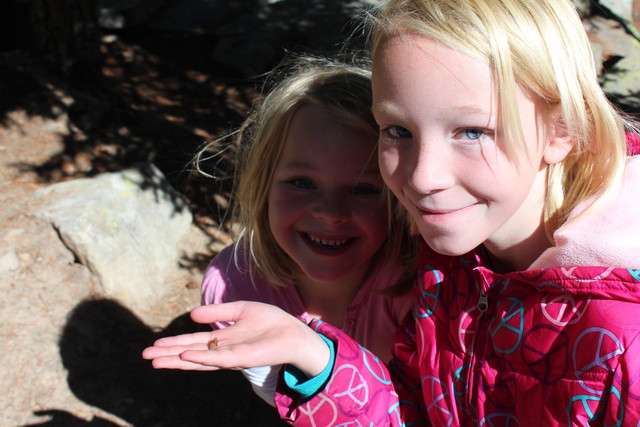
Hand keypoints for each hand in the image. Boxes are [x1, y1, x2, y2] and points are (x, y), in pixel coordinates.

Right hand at [141, 301, 330, 377]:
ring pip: (199, 360)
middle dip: (168, 355)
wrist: (294, 332)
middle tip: (145, 356)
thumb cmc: (270, 322)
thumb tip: (192, 315)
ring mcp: (231, 356)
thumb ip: (218, 313)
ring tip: (156, 361)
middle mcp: (223, 350)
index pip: (192, 343)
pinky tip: (185, 356)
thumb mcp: (240, 311)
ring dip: (178, 360)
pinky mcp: (242, 358)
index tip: (153, 346)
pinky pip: (218, 358)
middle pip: (190, 353)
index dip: (173, 344)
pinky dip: (201, 358)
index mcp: (222, 340)